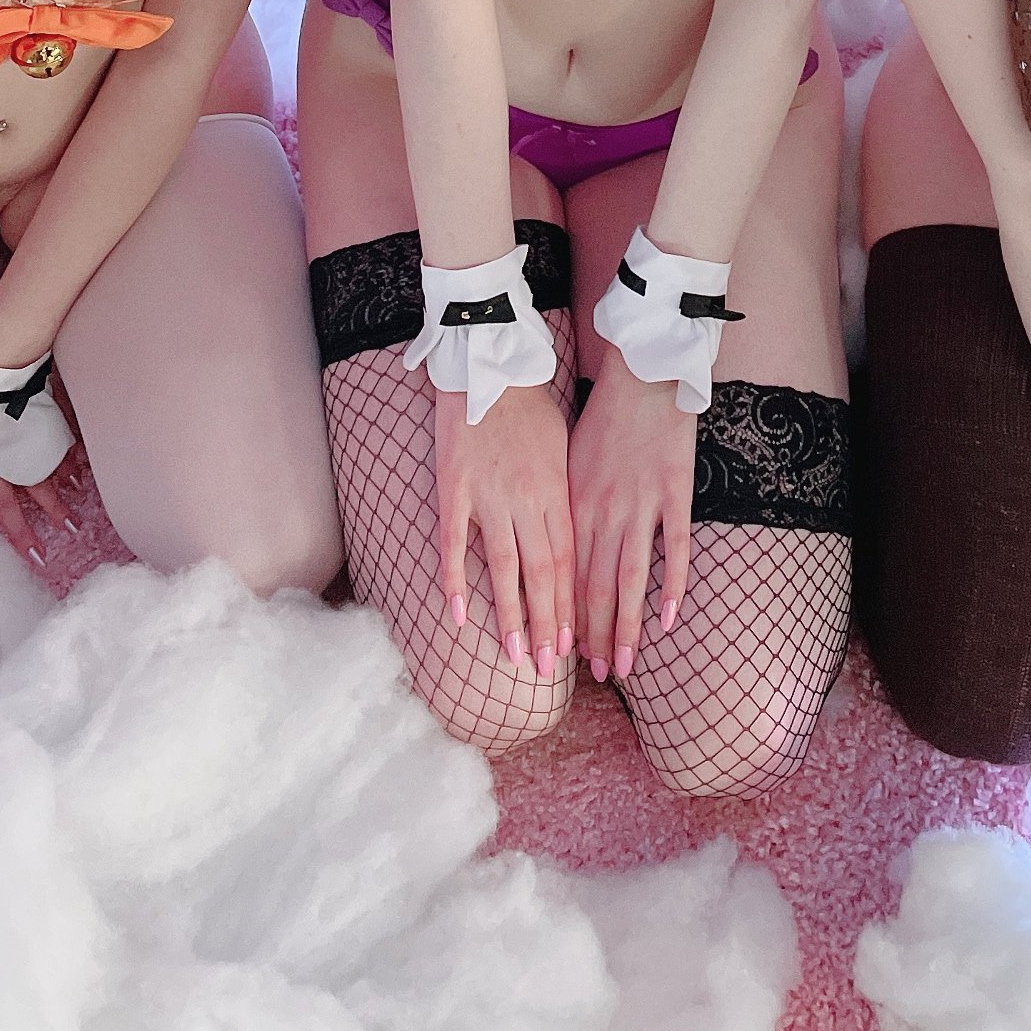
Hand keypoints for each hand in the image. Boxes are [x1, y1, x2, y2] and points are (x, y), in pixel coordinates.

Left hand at [0, 419, 68, 572]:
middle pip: (6, 506)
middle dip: (20, 533)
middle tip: (35, 556)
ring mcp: (19, 449)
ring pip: (40, 487)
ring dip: (55, 508)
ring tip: (70, 526)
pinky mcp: (40, 431)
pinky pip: (57, 456)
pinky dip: (68, 469)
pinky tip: (77, 481)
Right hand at [434, 379, 573, 678]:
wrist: (490, 363)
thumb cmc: (529, 406)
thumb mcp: (563, 450)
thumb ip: (564, 496)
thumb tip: (575, 537)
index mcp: (556, 490)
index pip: (567, 560)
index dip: (569, 605)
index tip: (573, 642)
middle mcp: (527, 498)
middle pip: (541, 573)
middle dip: (546, 623)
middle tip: (549, 666)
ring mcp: (489, 494)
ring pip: (504, 566)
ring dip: (510, 616)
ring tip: (516, 656)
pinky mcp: (455, 486)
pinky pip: (455, 542)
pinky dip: (456, 581)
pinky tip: (459, 617)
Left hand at [567, 347, 697, 682]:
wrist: (642, 375)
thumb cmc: (603, 416)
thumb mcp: (568, 460)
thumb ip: (564, 506)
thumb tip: (551, 547)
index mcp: (574, 502)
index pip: (566, 574)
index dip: (566, 617)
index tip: (565, 653)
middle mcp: (604, 509)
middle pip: (596, 585)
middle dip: (594, 634)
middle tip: (597, 674)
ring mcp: (641, 503)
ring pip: (630, 578)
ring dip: (625, 626)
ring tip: (623, 665)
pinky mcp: (674, 492)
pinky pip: (672, 548)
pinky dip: (671, 585)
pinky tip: (667, 619)